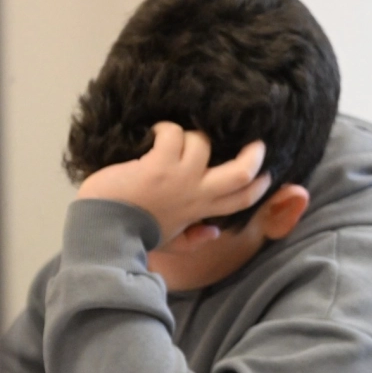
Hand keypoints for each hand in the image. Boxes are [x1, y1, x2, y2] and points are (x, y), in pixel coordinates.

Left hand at [76, 122, 271, 245]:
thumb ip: (192, 240)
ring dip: (190, 135)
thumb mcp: (168, 242)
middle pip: (240, 173)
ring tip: (174, 137)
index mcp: (201, 211)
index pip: (242, 199)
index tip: (266, 174)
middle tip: (256, 143)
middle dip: (254, 155)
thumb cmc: (133, 236)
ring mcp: (179, 176)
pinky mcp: (158, 164)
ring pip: (202, 143)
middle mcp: (197, 192)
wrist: (105, 232)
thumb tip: (214, 232)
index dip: (260, 186)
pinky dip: (165, 129)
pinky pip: (173, 135)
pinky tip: (153, 133)